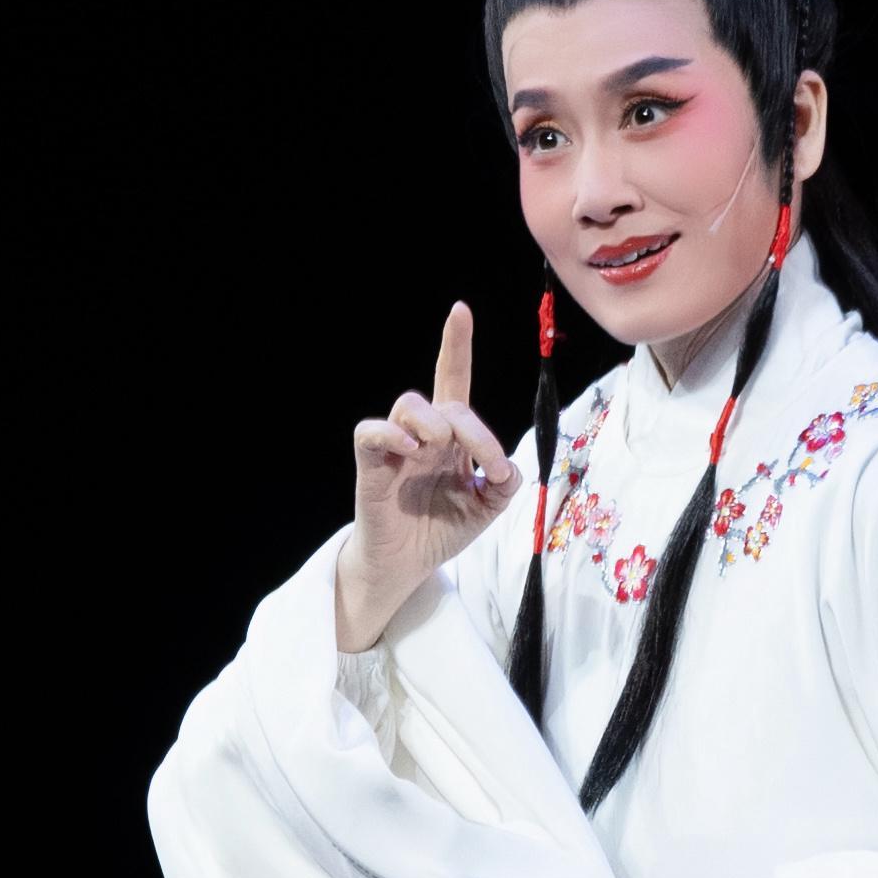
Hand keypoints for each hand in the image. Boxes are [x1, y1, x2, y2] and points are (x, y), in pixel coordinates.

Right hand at [339, 301, 522, 645]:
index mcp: (452, 438)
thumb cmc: (441, 529)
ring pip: (409, 404)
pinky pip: (372, 432)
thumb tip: (506, 467)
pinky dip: (391, 434)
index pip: (454, 382)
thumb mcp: (487, 508)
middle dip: (475, 430)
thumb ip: (504, 484)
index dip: (455, 347)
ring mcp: (396, 447)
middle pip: (448, 402)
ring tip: (441, 450)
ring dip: (434, 422)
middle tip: (486, 466)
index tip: (460, 310)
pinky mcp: (371, 465)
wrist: (407, 566)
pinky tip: (411, 450)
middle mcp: (424, 435)